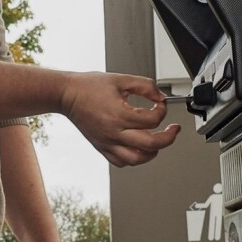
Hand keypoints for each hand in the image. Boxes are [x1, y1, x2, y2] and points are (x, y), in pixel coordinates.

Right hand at [61, 72, 181, 165]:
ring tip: (158, 143)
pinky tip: (139, 149)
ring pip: (137, 159)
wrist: (67, 95)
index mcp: (119, 114)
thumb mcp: (121, 79)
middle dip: (168, 138)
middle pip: (151, 144)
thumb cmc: (89, 87)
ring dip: (153, 152)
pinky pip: (121, 162)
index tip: (161, 104)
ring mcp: (107, 142)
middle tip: (174, 130)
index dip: (163, 110)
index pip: (152, 120)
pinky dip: (135, 158)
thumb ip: (145, 86)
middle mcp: (113, 132)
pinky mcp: (101, 147)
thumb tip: (160, 96)